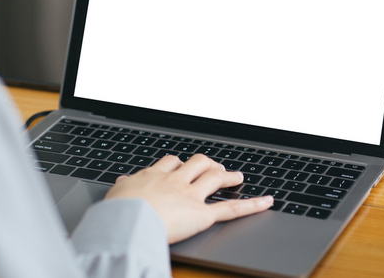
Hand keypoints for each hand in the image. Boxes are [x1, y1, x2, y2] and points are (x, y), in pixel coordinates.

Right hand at [104, 154, 272, 243]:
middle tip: (215, 168)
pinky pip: (230, 209)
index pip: (172, 163)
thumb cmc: (117, 212)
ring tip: (238, 177)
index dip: (181, 164)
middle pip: (197, 164)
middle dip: (209, 164)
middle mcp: (175, 181)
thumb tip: (121, 182)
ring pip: (214, 178)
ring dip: (228, 176)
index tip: (183, 166)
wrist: (125, 221)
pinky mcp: (202, 214)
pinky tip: (267, 201)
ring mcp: (191, 195)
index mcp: (154, 176)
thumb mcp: (116, 195)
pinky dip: (252, 205)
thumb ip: (123, 187)